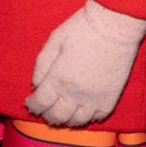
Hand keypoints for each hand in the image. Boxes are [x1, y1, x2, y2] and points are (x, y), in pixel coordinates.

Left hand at [25, 0, 145, 129]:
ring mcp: (94, 99)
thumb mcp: (54, 40)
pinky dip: (87, 117)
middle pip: (56, 116)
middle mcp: (75, 93)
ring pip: (76, 121)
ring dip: (66, 119)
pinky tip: (82, 110)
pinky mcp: (110, 99)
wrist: (115, 25)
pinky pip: (96, 118)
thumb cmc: (83, 28)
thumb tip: (36, 85)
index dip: (33, 105)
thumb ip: (41, 65)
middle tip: (45, 109)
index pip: (40, 102)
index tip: (30, 102)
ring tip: (63, 111)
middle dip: (47, 114)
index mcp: (58, 78)